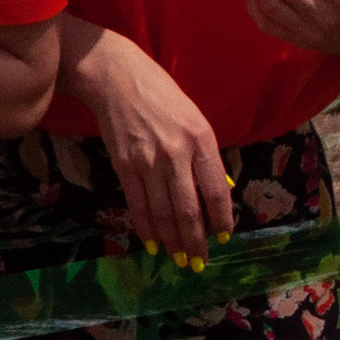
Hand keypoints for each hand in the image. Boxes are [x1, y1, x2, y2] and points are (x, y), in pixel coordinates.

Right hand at [62, 25, 234, 261]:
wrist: (116, 78)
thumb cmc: (162, 94)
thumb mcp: (195, 117)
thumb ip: (205, 155)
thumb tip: (214, 192)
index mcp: (200, 138)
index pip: (215, 190)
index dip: (220, 219)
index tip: (223, 237)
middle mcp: (176, 153)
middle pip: (187, 209)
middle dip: (194, 240)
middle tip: (199, 261)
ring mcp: (147, 161)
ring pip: (162, 213)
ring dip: (172, 241)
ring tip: (179, 260)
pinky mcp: (124, 165)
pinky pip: (137, 204)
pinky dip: (146, 227)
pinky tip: (153, 242)